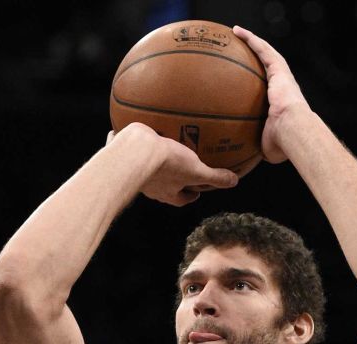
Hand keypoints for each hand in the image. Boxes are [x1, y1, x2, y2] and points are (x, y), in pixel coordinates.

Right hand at [107, 123, 237, 206]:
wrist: (135, 152)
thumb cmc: (167, 165)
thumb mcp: (196, 171)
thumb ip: (214, 177)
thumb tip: (234, 181)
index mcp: (168, 192)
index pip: (182, 199)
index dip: (191, 195)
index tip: (197, 191)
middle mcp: (151, 185)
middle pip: (164, 187)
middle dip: (172, 180)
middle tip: (181, 170)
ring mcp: (135, 171)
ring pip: (145, 170)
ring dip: (152, 163)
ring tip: (160, 150)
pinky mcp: (122, 155)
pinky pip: (126, 151)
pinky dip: (131, 144)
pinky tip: (134, 131)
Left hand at [233, 25, 311, 163]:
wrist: (293, 131)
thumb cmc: (282, 143)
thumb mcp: (266, 148)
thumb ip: (257, 148)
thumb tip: (245, 159)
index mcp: (281, 105)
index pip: (269, 91)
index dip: (259, 84)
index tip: (247, 82)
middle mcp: (283, 87)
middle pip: (268, 68)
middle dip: (255, 58)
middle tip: (241, 53)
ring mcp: (282, 77)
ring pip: (266, 54)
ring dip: (252, 42)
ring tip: (237, 33)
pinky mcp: (280, 69)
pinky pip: (263, 50)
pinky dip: (251, 40)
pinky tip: (238, 32)